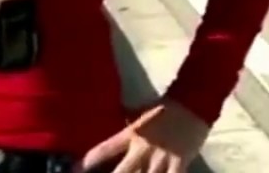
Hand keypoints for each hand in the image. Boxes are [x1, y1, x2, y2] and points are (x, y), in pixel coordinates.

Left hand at [76, 100, 209, 172]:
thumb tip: (112, 116)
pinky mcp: (178, 164)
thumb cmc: (166, 107)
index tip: (75, 170)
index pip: (105, 149)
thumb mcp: (141, 112)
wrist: (193, 103)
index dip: (88, 162)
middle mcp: (143, 148)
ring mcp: (161, 158)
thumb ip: (127, 120)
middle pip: (122, 172)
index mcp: (132, 134)